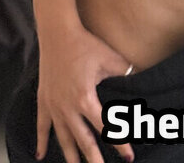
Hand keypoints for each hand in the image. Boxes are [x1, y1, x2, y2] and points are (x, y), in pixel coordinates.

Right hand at [36, 23, 134, 162]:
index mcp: (86, 99)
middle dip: (95, 161)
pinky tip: (40, 156)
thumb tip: (144, 77)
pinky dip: (41, 141)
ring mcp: (54, 106)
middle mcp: (68, 108)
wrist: (57, 33)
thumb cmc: (85, 45)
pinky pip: (41, 126)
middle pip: (84, 142)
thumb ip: (127, 72)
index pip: (106, 128)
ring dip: (71, 157)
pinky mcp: (44, 101)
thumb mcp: (110, 58)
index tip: (129, 158)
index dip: (119, 144)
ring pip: (63, 139)